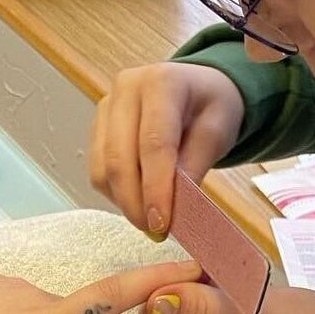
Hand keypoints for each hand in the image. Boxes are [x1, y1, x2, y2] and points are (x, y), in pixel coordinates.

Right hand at [90, 62, 243, 238]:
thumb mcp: (217, 132)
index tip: (162, 224)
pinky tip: (139, 198)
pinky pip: (97, 169)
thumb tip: (174, 208)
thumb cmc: (211, 106)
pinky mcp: (97, 126)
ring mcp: (106, 106)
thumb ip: (195, 166)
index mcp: (161, 82)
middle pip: (119, 157)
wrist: (197, 88)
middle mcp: (125, 89)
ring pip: (102, 167)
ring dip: (124, 201)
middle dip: (135, 202)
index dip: (156, 188)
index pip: (154, 143)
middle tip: (156, 231)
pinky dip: (116, 193)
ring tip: (151, 217)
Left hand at [140, 269, 314, 313]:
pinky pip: (203, 292)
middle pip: (166, 306)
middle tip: (221, 274)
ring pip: (184, 295)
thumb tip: (153, 301)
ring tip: (232, 275)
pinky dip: (213, 278)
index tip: (197, 273)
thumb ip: (206, 308)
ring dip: (200, 277)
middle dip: (184, 280)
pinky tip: (234, 276)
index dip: (167, 288)